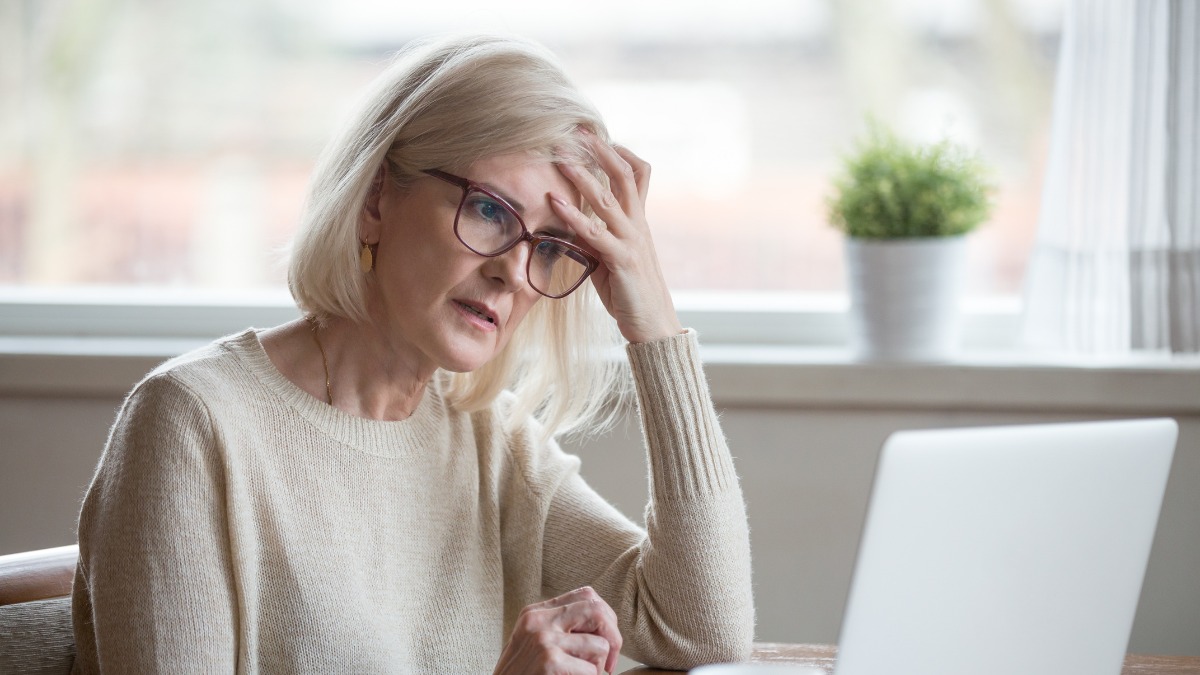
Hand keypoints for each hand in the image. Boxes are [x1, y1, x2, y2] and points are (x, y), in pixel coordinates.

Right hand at [494, 586, 622, 674]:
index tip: (605, 640)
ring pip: (600, 646)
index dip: (606, 617)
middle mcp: (538, 621)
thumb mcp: (533, 642)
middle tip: (610, 663)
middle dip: (614, 637)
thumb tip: (604, 624)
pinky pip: (591, 671)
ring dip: (598, 668)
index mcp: (535, 612)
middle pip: (597, 610)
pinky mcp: (549, 662)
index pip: (586, 595)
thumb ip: (560, 627)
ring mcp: (543, 640)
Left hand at [552, 133, 683, 342]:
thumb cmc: (630, 293)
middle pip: (624, 176)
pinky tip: (555, 202)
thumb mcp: (610, 258)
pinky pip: (596, 232)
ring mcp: (632, 241)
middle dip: (601, 151)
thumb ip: (595, 237)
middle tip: (578, 130)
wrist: (653, 325)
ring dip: (582, 175)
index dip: (621, 153)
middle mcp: (638, 225)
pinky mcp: (622, 260)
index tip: (599, 136)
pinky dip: (573, 215)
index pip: (638, 175)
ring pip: (607, 198)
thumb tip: (571, 223)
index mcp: (639, 222)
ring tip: (560, 158)